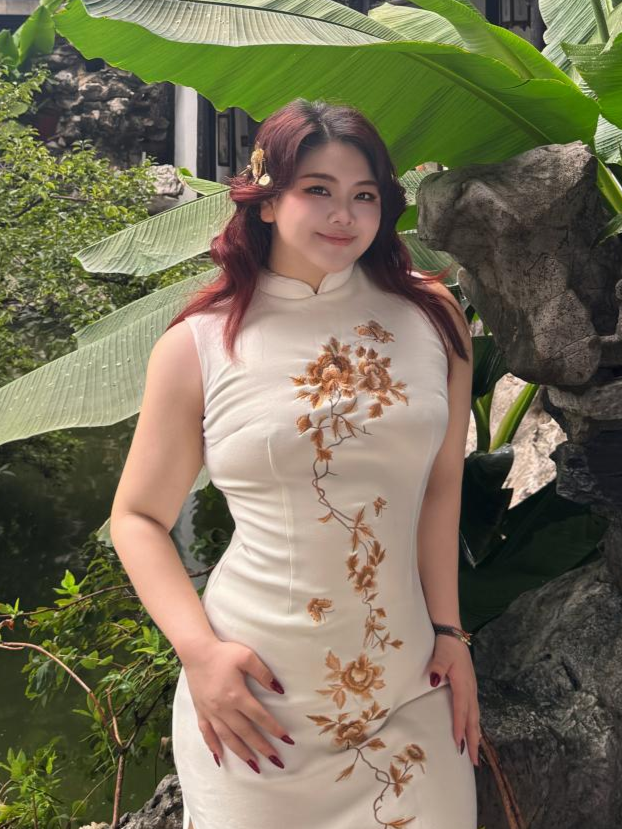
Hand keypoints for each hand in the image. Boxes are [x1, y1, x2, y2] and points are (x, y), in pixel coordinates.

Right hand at [182, 640, 292, 772]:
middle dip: (262, 748)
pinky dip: (213, 747)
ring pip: (228, 738)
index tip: (287, 740)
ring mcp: (210, 712)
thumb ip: (263, 673)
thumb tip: (279, 689)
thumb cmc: (223, 652)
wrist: (196, 651)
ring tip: (254, 766)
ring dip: (242, 753)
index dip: (274, 729)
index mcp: (237, 695)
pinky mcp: (200, 711)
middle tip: (276, 761)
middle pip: (246, 732)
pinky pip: (206, 733)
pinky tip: (219, 758)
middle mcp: (223, 708)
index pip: (260, 717)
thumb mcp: (247, 656)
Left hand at [426, 634, 480, 767]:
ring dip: (476, 734)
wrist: (453, 633)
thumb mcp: (440, 655)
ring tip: (475, 751)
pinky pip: (474, 709)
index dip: (460, 728)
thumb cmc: (446, 645)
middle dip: (474, 740)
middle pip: (474, 719)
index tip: (459, 745)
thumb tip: (433, 681)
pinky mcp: (470, 686)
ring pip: (476, 716)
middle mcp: (470, 689)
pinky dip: (474, 723)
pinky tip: (473, 729)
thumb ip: (436, 668)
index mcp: (463, 684)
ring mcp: (472, 688)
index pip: (461, 710)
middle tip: (474, 761)